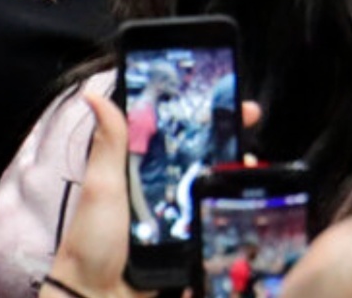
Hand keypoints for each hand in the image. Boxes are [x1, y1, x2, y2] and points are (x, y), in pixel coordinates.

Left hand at [50, 89, 262, 297]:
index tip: (239, 111)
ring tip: (259, 184)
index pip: (181, 142)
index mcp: (142, 177)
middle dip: (234, 161)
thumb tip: (94, 94)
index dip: (209, 126)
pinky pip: (218, 242)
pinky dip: (235, 233)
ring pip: (217, 205)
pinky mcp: (190, 258)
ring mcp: (179, 229)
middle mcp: (163, 199)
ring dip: (239, 196)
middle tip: (252, 153)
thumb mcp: (101, 188)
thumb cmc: (92, 243)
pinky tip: (254, 223)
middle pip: (206, 173)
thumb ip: (109, 145)